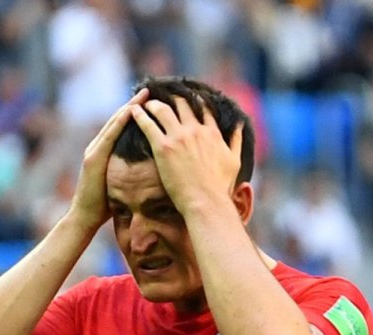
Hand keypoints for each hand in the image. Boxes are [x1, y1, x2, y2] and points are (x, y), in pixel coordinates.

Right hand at [67, 89, 148, 231]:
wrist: (85, 218)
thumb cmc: (105, 206)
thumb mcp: (122, 184)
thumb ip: (132, 172)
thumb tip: (153, 170)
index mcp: (105, 152)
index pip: (122, 127)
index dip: (136, 112)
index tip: (152, 101)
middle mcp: (98, 147)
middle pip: (118, 120)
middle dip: (134, 104)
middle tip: (149, 89)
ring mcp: (93, 151)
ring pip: (114, 123)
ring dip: (129, 107)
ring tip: (143, 94)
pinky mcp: (93, 158)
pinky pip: (109, 136)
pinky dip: (120, 122)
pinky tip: (131, 111)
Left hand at [128, 93, 243, 215]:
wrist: (206, 201)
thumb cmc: (220, 187)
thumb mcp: (234, 160)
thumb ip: (236, 140)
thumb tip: (240, 125)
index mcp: (211, 132)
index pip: (202, 108)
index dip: (193, 100)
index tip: (186, 97)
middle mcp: (195, 130)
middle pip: (182, 104)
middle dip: (172, 97)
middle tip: (163, 94)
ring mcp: (178, 137)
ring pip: (162, 110)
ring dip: (153, 103)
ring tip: (146, 102)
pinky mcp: (163, 147)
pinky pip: (148, 125)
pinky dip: (140, 115)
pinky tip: (133, 111)